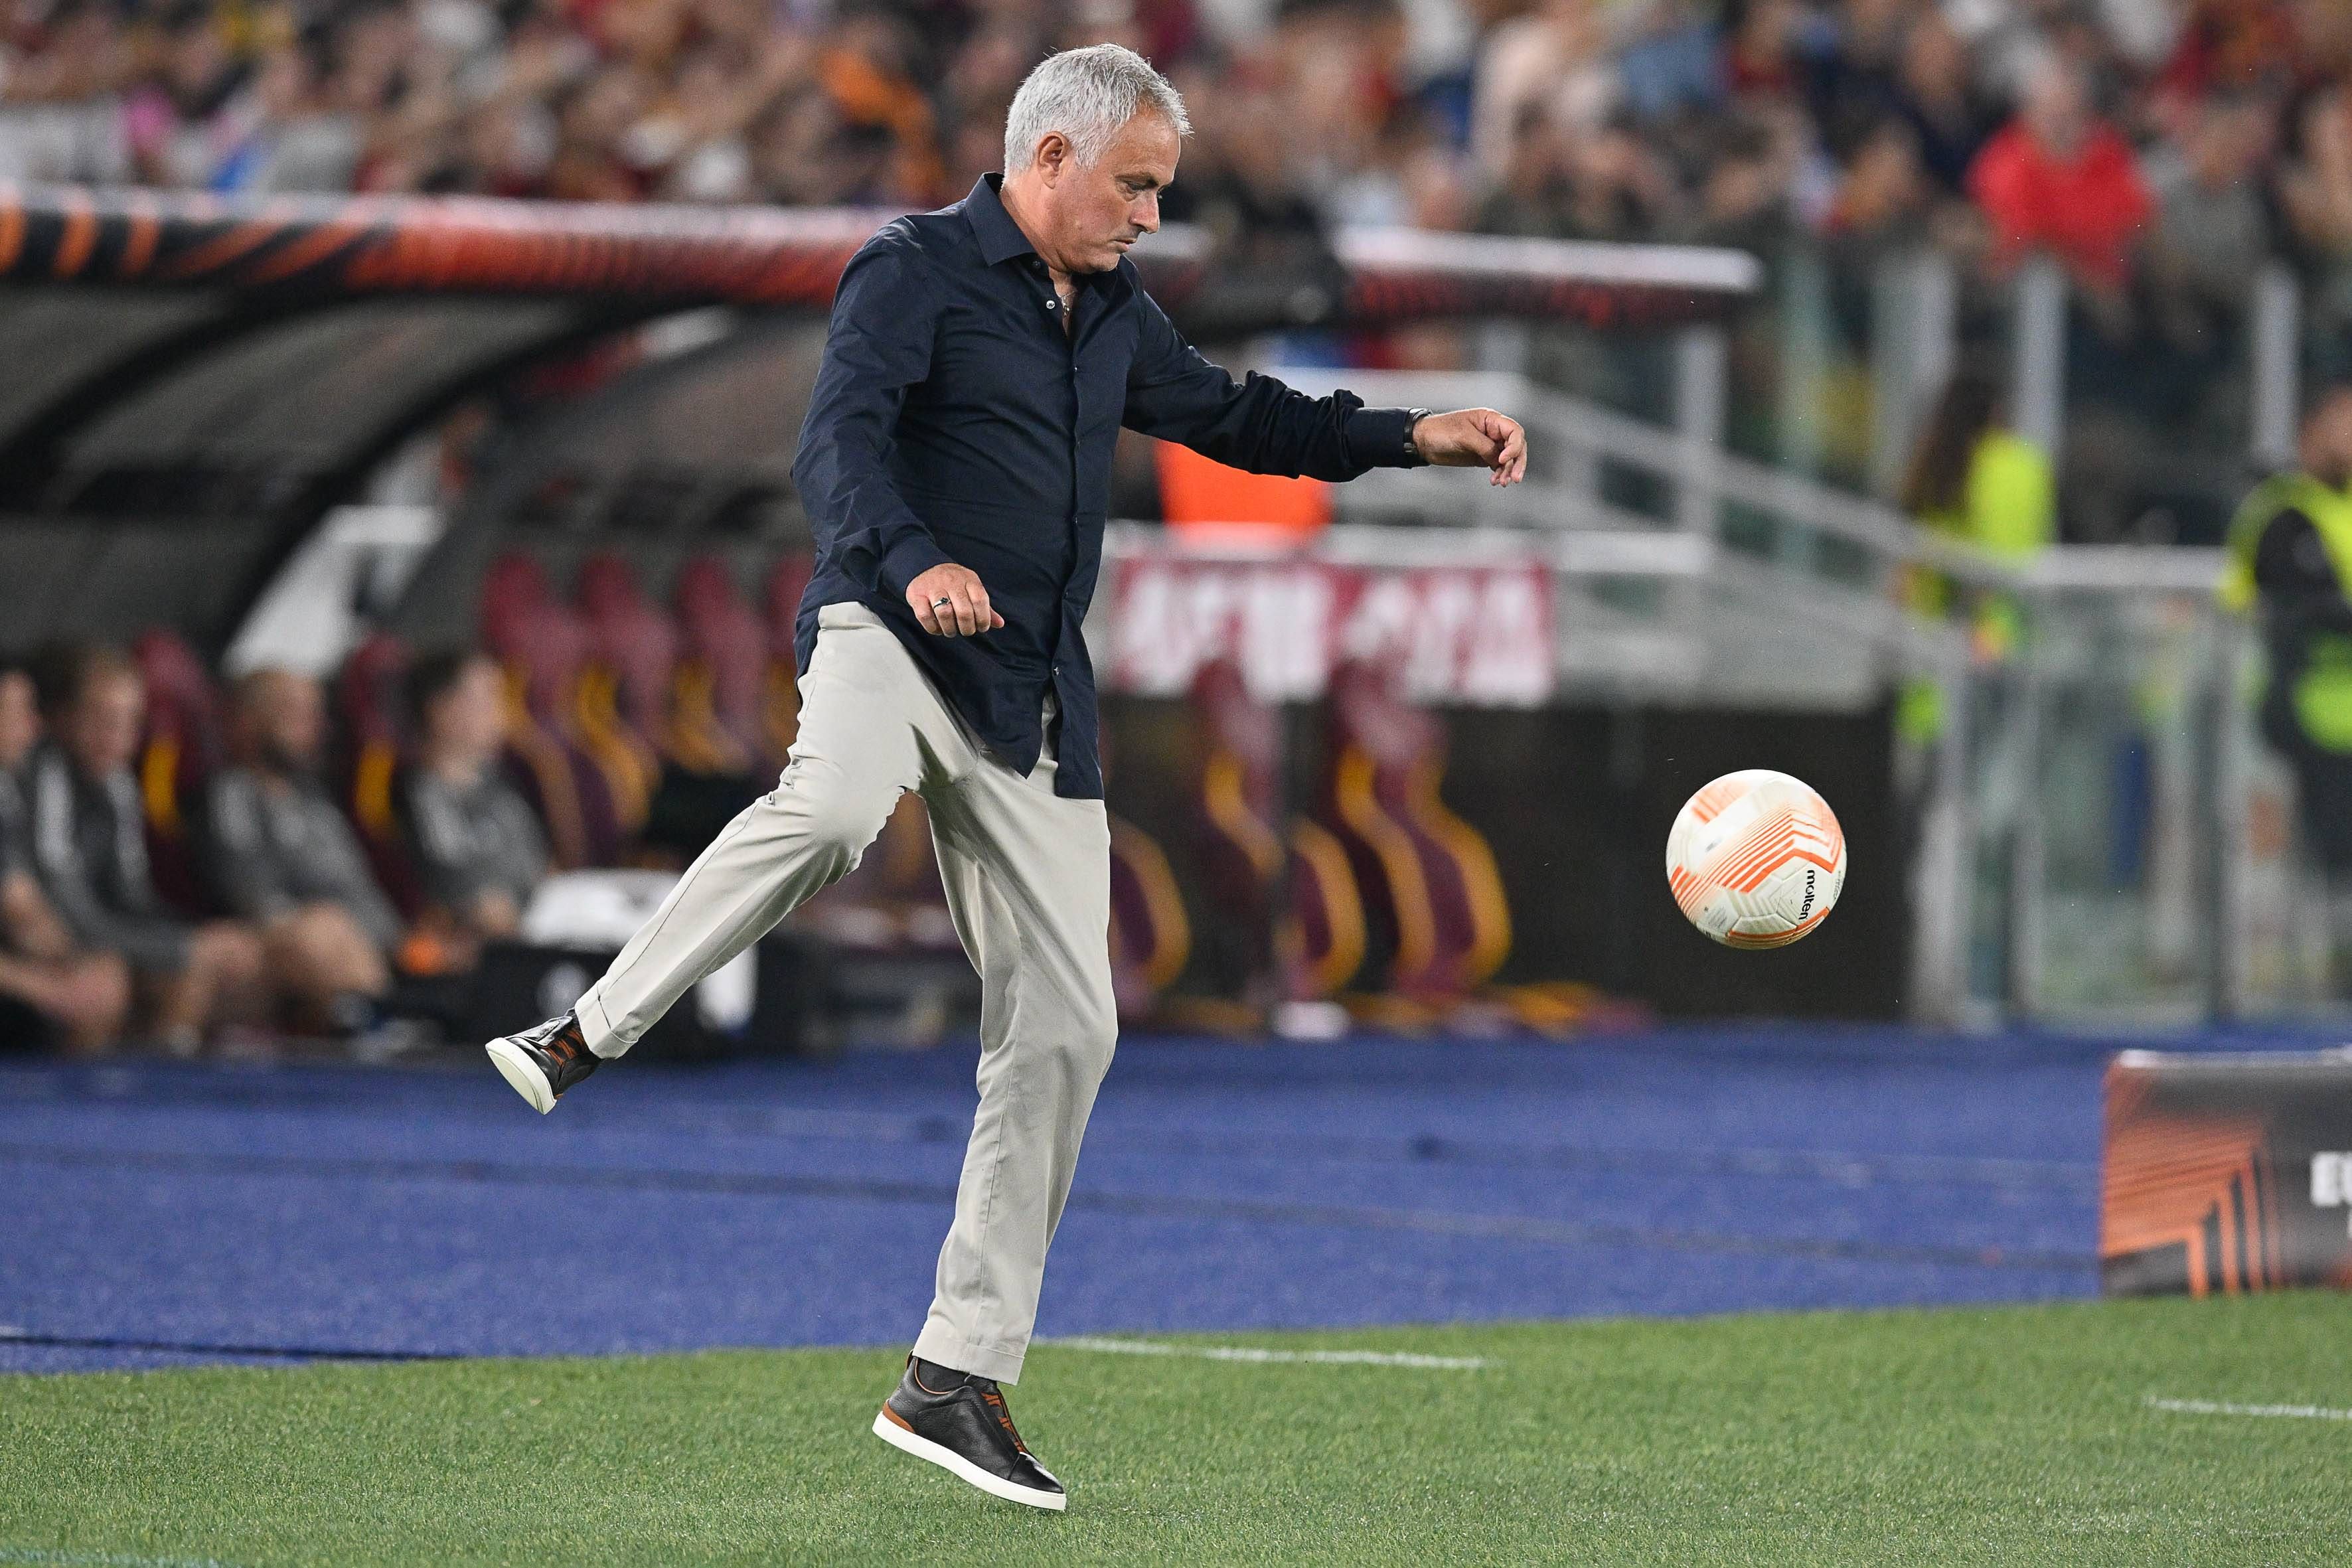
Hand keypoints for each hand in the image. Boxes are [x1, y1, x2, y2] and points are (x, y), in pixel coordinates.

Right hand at [908, 563, 1005, 636]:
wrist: (923, 566)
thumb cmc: (953, 583)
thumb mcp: (971, 588)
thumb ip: (984, 607)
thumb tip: (1000, 624)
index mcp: (968, 579)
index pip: (980, 600)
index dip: (984, 618)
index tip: (981, 627)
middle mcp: (951, 581)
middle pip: (964, 611)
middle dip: (967, 628)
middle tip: (966, 631)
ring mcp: (932, 587)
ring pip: (944, 614)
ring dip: (950, 630)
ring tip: (951, 631)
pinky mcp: (916, 594)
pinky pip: (924, 616)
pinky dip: (932, 628)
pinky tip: (937, 628)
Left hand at [1412, 408, 1527, 485]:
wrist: (1424, 442)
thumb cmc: (1441, 431)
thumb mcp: (1463, 436)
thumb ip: (1484, 446)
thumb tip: (1500, 460)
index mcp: (1491, 419)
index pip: (1514, 431)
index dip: (1514, 446)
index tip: (1502, 459)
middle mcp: (1493, 431)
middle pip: (1516, 446)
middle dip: (1517, 462)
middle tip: (1515, 478)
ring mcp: (1489, 445)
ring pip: (1509, 458)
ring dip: (1508, 471)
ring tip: (1501, 483)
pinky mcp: (1483, 456)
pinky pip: (1498, 466)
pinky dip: (1499, 474)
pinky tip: (1495, 481)